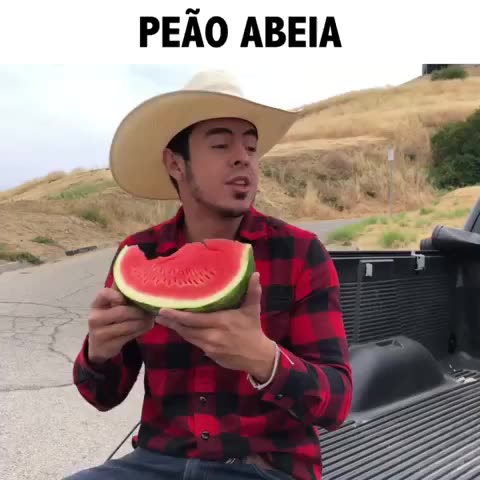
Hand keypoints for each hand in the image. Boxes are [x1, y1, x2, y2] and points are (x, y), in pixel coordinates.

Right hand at [87, 286, 154, 364]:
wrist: (99, 345)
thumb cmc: (109, 319)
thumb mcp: (111, 306)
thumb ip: (121, 294)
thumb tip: (142, 279)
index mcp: (96, 304)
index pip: (104, 294)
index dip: (116, 294)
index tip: (127, 298)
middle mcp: (95, 318)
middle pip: (122, 312)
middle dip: (140, 311)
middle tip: (152, 309)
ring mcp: (100, 333)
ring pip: (128, 325)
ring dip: (144, 321)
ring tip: (152, 317)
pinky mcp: (109, 345)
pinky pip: (129, 336)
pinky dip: (141, 330)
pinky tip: (147, 325)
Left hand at [155, 272, 276, 381]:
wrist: (257, 356)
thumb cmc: (253, 330)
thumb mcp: (253, 310)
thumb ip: (253, 291)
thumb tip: (255, 274)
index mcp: (221, 322)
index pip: (194, 319)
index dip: (177, 315)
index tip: (164, 309)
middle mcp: (212, 335)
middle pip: (186, 328)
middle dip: (171, 321)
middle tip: (157, 312)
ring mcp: (209, 347)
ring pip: (187, 336)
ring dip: (174, 328)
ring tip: (162, 318)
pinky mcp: (208, 354)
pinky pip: (193, 342)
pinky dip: (184, 334)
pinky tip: (177, 327)